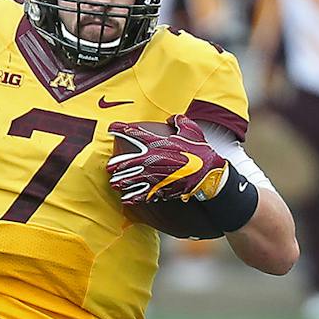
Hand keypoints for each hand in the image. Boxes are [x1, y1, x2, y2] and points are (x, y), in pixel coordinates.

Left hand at [107, 114, 227, 202]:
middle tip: (109, 166)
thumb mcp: (192, 130)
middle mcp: (152, 159)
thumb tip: (172, 118)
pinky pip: (142, 194)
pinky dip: (132, 197)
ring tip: (114, 183)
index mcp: (158, 143)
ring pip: (131, 179)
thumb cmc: (201, 152)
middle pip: (127, 161)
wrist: (209, 174)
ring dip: (121, 181)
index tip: (111, 128)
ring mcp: (155, 175)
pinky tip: (125, 199)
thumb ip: (179, 121)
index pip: (134, 134)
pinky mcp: (160, 189)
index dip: (120, 129)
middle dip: (116, 164)